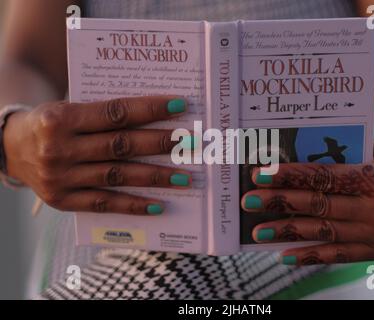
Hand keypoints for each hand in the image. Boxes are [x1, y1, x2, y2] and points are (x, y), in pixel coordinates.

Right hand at [3, 96, 190, 214]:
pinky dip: (132, 205)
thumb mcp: (68, 109)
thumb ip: (103, 115)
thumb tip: (153, 120)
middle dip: (160, 144)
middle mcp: (59, 149)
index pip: (115, 113)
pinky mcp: (62, 201)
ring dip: (155, 177)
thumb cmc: (49, 123)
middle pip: (120, 146)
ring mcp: (60, 178)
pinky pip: (103, 204)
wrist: (9, 147)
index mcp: (60, 118)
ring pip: (117, 176)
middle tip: (189, 144)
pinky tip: (158, 204)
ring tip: (184, 177)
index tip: (179, 105)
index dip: (149, 109)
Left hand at [241, 140, 373, 264]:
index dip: (289, 176)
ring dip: (288, 233)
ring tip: (258, 231)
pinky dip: (311, 255)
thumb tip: (293, 154)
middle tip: (248, 201)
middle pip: (319, 205)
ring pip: (325, 232)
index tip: (260, 174)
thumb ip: (341, 154)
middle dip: (280, 203)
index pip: (324, 177)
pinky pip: (340, 255)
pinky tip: (285, 254)